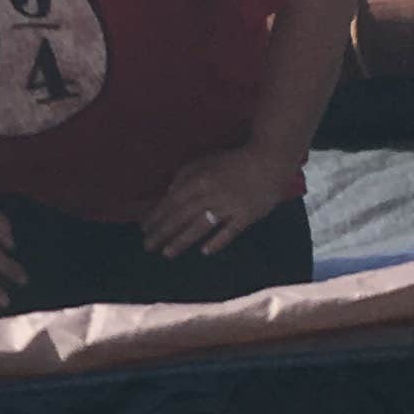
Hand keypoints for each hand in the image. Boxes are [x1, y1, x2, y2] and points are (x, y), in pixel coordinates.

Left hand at [141, 144, 294, 262]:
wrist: (269, 160)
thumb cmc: (234, 160)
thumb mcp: (205, 160)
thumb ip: (185, 175)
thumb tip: (169, 192)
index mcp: (199, 180)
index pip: (173, 201)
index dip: (157, 215)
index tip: (144, 228)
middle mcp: (211, 194)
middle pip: (182, 216)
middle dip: (163, 232)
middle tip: (148, 246)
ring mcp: (230, 206)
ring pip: (201, 226)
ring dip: (182, 241)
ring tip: (167, 253)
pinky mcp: (247, 216)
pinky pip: (230, 231)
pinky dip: (217, 241)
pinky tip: (204, 252)